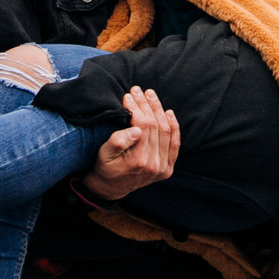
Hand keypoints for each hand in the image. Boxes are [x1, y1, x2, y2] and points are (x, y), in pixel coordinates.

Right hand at [81, 86, 178, 200]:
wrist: (111, 188)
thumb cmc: (105, 167)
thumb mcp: (104, 154)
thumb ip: (118, 141)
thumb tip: (135, 129)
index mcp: (138, 161)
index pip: (143, 125)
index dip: (136, 108)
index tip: (128, 96)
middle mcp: (155, 165)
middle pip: (155, 126)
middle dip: (147, 105)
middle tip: (138, 90)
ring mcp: (164, 167)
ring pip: (166, 131)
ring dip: (159, 110)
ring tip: (150, 95)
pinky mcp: (168, 168)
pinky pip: (175, 143)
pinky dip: (173, 126)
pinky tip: (168, 112)